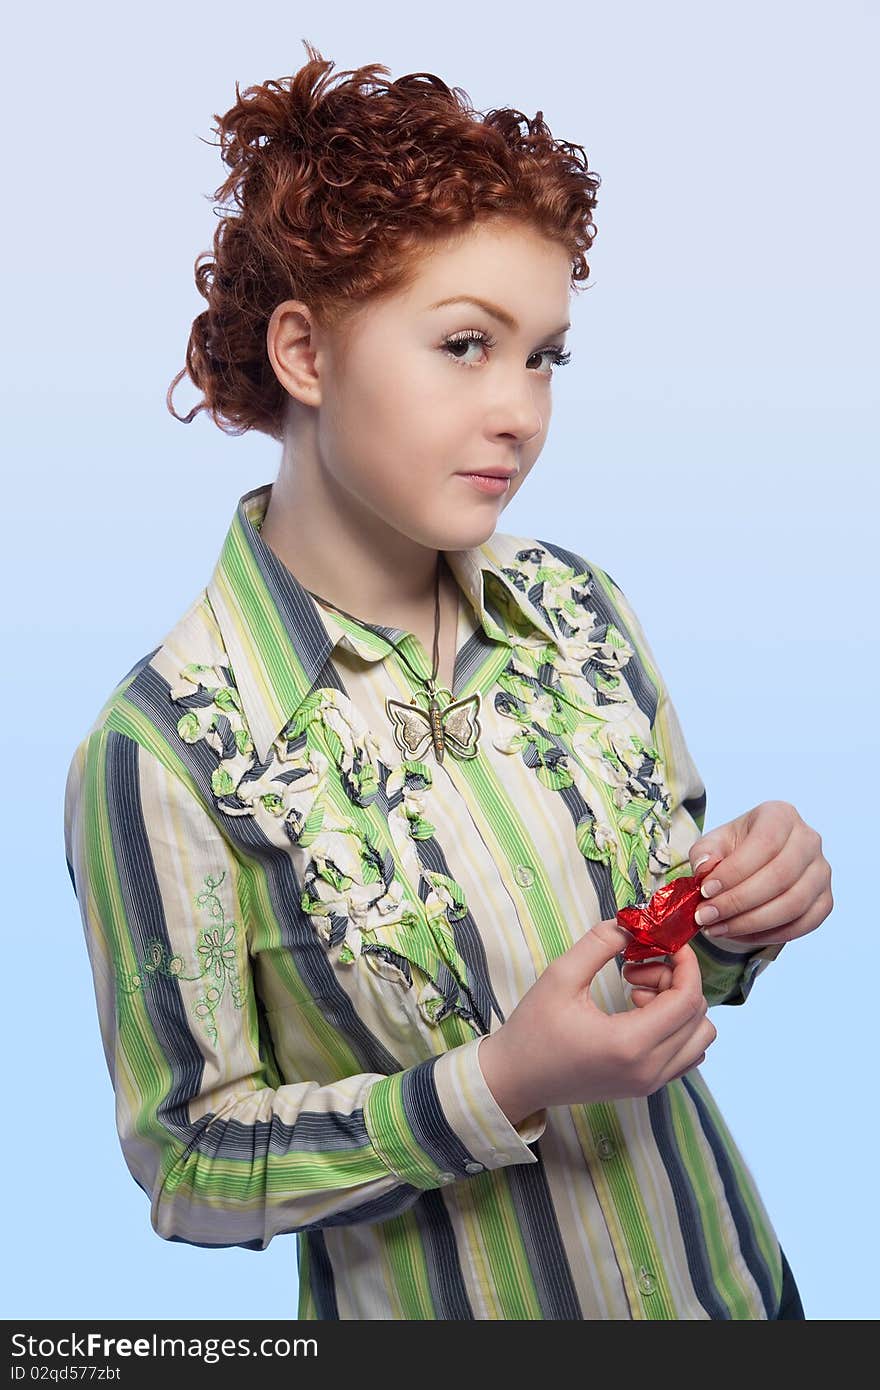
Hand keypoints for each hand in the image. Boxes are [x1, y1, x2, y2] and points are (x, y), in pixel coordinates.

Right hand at [478, 919, 715, 1125]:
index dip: (686, 964)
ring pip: (699, 1038)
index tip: (668, 943)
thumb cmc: (532, 1030)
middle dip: (676, 980)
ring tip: (638, 992)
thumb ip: (599, 944)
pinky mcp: (645, 1087)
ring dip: (679, 1007)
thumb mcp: (560, 977)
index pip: (687, 1000)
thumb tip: (632, 923)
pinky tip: (641, 1014)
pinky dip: (676, 1029)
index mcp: (629, 1043)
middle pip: (697, 1016)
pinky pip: (685, 1055)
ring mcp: (649, 1083)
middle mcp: (648, 1069)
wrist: (515, 1080)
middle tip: (635, 967)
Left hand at [686, 799, 832, 949]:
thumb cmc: (735, 850)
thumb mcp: (714, 844)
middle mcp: (809, 840)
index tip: (705, 891)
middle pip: (780, 876)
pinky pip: (803, 924)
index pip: (764, 844)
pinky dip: (769, 935)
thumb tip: (704, 869)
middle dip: (738, 902)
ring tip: (718, 928)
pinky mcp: (826, 900)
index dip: (734, 871)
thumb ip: (705, 853)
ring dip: (751, 923)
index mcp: (781, 816)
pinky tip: (740, 935)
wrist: (756, 865)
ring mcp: (822, 871)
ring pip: (793, 904)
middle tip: (706, 916)